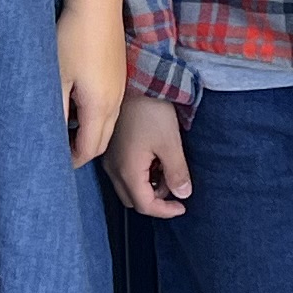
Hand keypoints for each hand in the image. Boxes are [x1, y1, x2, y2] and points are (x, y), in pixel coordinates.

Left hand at [58, 0, 127, 167]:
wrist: (98, 5)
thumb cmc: (72, 40)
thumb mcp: (57, 79)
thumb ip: (55, 112)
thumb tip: (50, 138)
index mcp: (99, 107)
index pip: (89, 149)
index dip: (72, 161)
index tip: (54, 162)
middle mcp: (115, 102)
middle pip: (102, 141)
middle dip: (82, 151)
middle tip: (59, 149)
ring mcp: (120, 88)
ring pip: (108, 125)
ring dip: (89, 133)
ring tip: (65, 128)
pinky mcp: (120, 75)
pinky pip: (111, 108)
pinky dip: (96, 117)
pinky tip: (77, 103)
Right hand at [104, 92, 192, 216]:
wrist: (134, 81)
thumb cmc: (151, 111)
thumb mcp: (170, 143)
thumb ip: (176, 173)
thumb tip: (183, 195)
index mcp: (127, 171)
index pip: (144, 206)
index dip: (165, 211)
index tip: (183, 207)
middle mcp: (112, 169)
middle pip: (133, 200)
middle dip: (156, 198)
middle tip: (175, 182)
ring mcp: (109, 159)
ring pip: (128, 187)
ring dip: (148, 186)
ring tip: (166, 165)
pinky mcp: (111, 149)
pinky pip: (123, 173)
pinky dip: (141, 174)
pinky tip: (154, 157)